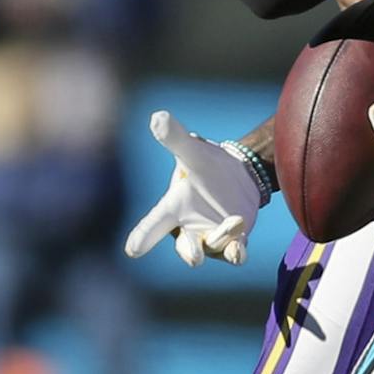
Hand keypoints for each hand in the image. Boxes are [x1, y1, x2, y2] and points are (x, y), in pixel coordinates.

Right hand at [124, 111, 263, 266]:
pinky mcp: (235, 242)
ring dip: (223, 238)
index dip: (143, 237)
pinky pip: (234, 253)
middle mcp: (190, 228)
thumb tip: (158, 116)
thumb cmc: (207, 164)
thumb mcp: (193, 151)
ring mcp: (212, 238)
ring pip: (214, 248)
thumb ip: (175, 138)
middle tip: (193, 258)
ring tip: (234, 221)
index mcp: (173, 208)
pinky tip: (241, 251)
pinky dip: (237, 253)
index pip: (154, 224)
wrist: (239, 174)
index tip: (133, 250)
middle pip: (184, 247)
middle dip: (188, 252)